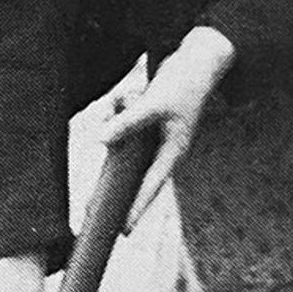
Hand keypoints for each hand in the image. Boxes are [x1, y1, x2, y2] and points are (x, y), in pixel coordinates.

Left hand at [98, 27, 235, 228]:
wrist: (198, 61)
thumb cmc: (183, 83)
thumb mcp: (154, 103)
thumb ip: (128, 122)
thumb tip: (101, 139)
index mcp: (174, 151)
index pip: (151, 186)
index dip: (137, 208)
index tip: (125, 230)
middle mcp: (164, 149)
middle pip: (135, 175)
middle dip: (116, 186)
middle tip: (94, 211)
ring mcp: (156, 137)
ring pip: (127, 146)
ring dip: (119, 129)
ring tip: (121, 113)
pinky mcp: (148, 124)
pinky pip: (127, 127)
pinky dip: (121, 113)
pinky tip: (126, 96)